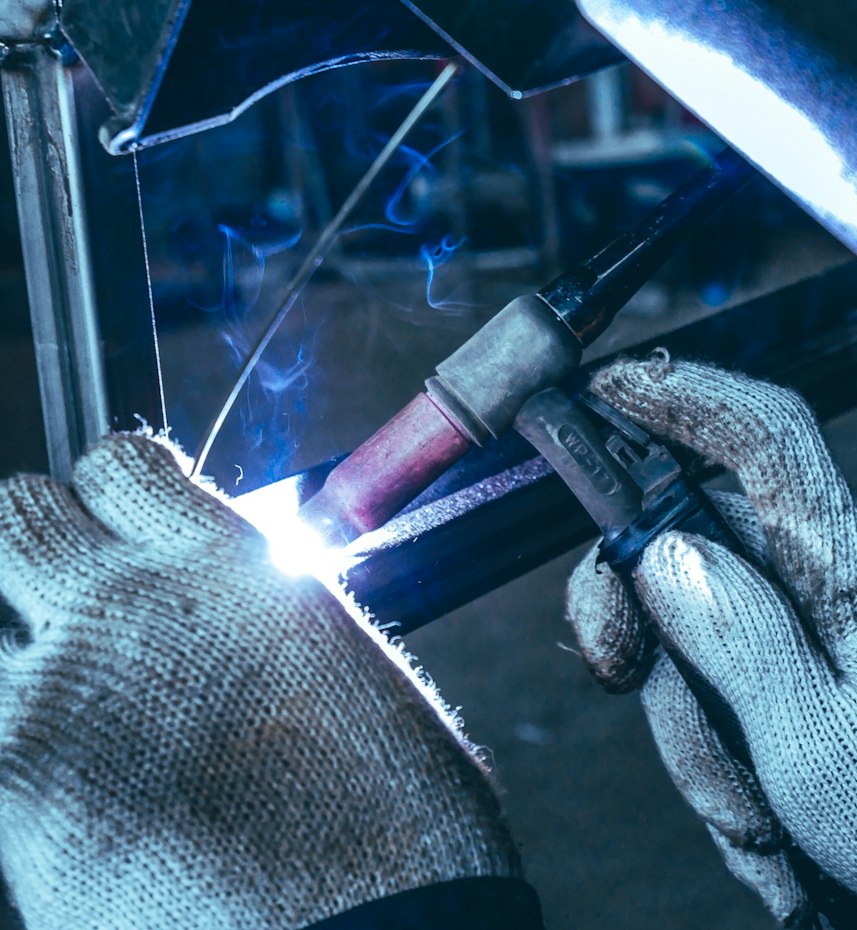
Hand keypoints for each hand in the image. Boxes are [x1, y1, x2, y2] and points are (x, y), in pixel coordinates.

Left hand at [0, 435, 517, 929]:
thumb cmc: (387, 824)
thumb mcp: (344, 676)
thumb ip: (261, 619)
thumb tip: (228, 621)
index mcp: (224, 562)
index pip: (118, 462)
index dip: (113, 494)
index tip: (121, 529)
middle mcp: (128, 603)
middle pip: (18, 513)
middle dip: (36, 549)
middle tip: (66, 609)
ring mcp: (56, 690)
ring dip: (17, 656)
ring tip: (63, 711)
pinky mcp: (14, 784)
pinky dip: (7, 747)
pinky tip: (48, 787)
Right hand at [567, 355, 856, 927]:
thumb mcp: (819, 747)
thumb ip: (736, 638)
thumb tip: (661, 549)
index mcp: (846, 565)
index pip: (767, 437)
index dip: (687, 395)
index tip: (607, 386)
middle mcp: (817, 579)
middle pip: (686, 532)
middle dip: (633, 605)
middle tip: (614, 666)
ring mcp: (797, 630)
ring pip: (681, 626)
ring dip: (690, 728)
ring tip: (754, 815)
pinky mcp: (784, 680)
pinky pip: (704, 688)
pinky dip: (713, 757)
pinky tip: (764, 823)